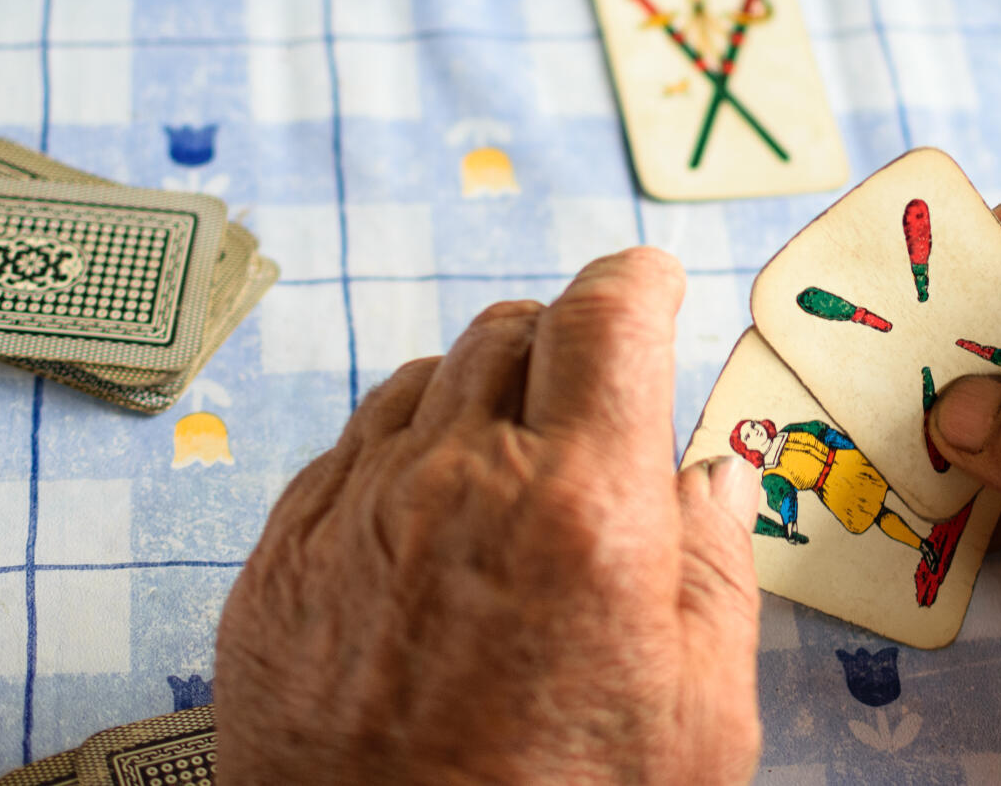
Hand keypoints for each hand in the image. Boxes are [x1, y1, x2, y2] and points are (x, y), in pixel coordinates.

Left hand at [214, 248, 763, 785]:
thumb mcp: (697, 719)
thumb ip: (715, 572)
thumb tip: (703, 476)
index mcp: (579, 507)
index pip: (606, 317)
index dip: (638, 281)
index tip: (652, 284)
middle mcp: (459, 482)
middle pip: (514, 330)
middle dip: (567, 337)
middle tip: (596, 386)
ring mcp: (360, 514)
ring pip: (428, 377)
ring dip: (484, 389)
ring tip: (517, 457)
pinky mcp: (285, 557)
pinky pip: (353, 445)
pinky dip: (407, 446)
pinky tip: (434, 506)